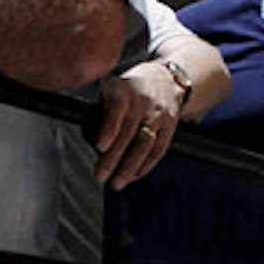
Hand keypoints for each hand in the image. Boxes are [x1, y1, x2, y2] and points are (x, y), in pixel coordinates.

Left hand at [89, 61, 189, 189]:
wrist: (165, 79)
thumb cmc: (126, 90)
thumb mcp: (108, 91)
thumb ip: (97, 115)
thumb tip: (92, 144)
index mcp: (122, 88)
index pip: (116, 108)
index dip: (109, 128)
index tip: (99, 147)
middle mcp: (142, 100)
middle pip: (129, 132)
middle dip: (113, 157)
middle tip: (100, 176)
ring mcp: (159, 114)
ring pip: (144, 144)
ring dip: (129, 167)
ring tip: (116, 183)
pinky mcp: (170, 126)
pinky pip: (158, 150)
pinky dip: (144, 166)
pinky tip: (132, 177)